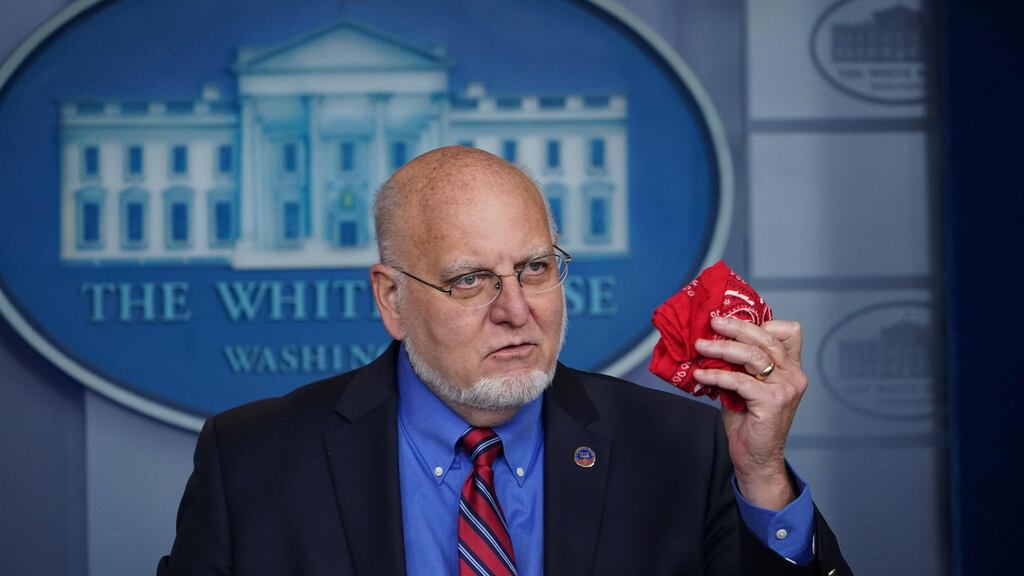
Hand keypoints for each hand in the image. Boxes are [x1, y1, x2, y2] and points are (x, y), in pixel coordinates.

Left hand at [692, 316, 807, 509]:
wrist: (756, 458)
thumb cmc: (748, 421)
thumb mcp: (745, 385)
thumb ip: (738, 364)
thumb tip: (710, 340)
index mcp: (791, 367)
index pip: (788, 332)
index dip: (761, 322)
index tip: (732, 320)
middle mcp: (793, 375)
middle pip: (766, 338)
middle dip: (736, 327)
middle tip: (712, 322)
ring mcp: (786, 388)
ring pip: (753, 356)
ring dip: (722, 348)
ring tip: (700, 346)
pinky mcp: (772, 402)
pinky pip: (739, 380)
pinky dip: (716, 376)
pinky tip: (700, 375)